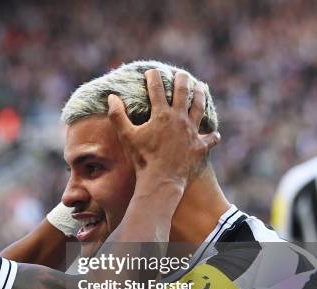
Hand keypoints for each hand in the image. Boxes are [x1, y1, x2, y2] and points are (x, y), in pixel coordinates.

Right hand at [108, 69, 219, 188]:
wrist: (161, 180)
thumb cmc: (142, 158)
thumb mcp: (127, 136)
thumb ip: (118, 115)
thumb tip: (111, 97)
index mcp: (162, 115)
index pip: (157, 89)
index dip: (153, 78)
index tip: (151, 71)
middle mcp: (180, 119)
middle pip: (183, 93)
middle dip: (182, 80)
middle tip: (181, 74)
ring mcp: (192, 132)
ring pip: (199, 108)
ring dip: (200, 96)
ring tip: (201, 87)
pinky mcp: (200, 147)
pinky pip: (209, 138)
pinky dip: (212, 136)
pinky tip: (214, 134)